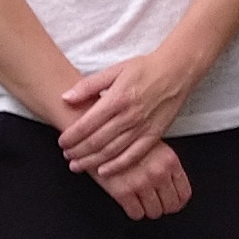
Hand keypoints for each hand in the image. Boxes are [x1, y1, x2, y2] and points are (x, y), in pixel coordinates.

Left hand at [56, 47, 197, 178]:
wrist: (177, 71)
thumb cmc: (145, 68)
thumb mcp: (114, 70)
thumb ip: (89, 85)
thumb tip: (66, 97)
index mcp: (117, 99)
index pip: (86, 124)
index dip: (71, 136)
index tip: (61, 142)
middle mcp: (129, 116)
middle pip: (96, 141)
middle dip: (78, 151)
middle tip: (66, 156)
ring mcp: (142, 127)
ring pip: (111, 151)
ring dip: (92, 161)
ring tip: (78, 165)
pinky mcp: (154, 135)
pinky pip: (133, 155)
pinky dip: (117, 166)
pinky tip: (104, 170)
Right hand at [92, 142, 191, 220]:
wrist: (98, 136)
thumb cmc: (123, 138)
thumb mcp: (153, 145)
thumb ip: (165, 163)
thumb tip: (172, 183)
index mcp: (169, 160)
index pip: (184, 193)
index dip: (178, 201)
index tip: (173, 202)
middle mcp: (158, 173)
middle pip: (170, 206)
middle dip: (163, 206)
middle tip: (156, 203)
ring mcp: (141, 183)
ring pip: (154, 212)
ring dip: (148, 209)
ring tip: (142, 202)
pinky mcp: (123, 192)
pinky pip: (136, 214)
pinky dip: (134, 211)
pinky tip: (131, 203)